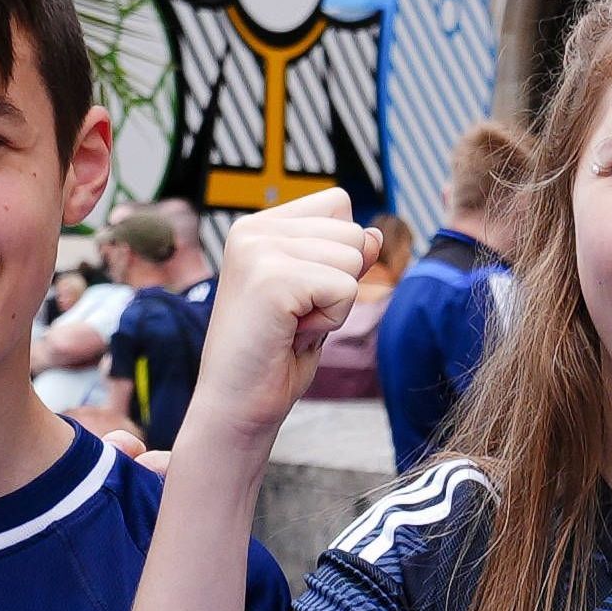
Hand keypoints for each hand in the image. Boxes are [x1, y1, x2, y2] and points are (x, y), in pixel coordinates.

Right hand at [182, 190, 369, 460]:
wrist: (238, 406)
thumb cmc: (275, 355)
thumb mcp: (319, 296)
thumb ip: (343, 258)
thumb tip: (374, 235)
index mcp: (258, 226)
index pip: (338, 204)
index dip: (338, 256)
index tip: (300, 297)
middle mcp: (252, 229)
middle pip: (352, 232)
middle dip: (339, 284)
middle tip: (294, 318)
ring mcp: (257, 250)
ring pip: (352, 259)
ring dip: (335, 306)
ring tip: (291, 326)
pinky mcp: (270, 278)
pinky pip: (345, 290)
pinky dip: (329, 322)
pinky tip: (291, 336)